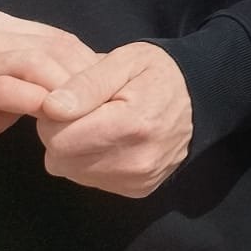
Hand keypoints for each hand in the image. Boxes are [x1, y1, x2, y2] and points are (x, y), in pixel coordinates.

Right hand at [0, 11, 99, 182]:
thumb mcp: (7, 90)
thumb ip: (41, 78)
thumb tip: (93, 82)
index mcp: (0, 28)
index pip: (60, 39)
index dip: (91, 66)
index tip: (112, 94)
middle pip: (54, 47)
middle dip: (86, 78)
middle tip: (108, 107)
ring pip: (36, 63)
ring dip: (67, 90)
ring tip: (88, 115)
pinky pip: (10, 89)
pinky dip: (38, 102)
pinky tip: (55, 120)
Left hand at [35, 43, 192, 198]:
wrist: (199, 98)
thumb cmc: (158, 73)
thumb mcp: (125, 59)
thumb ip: (87, 82)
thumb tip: (51, 107)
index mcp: (132, 125)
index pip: (59, 137)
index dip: (55, 115)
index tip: (73, 97)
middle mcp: (136, 162)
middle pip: (61, 158)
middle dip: (62, 132)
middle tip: (88, 109)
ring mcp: (137, 181)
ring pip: (71, 170)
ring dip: (75, 148)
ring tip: (101, 123)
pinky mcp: (137, 190)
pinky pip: (89, 179)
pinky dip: (90, 160)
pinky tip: (111, 140)